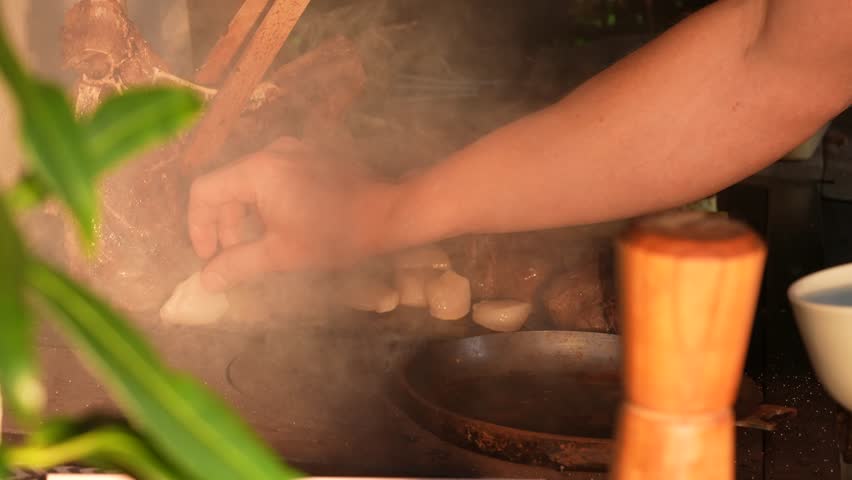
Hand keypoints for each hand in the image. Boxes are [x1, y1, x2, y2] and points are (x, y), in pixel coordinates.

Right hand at [187, 137, 395, 290]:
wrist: (389, 214)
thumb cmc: (337, 234)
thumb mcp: (281, 254)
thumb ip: (238, 265)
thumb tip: (206, 280)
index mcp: (258, 170)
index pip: (204, 191)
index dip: (198, 226)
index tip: (209, 256)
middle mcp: (272, 152)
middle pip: (227, 187)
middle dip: (226, 226)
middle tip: (234, 259)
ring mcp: (294, 151)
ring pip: (251, 184)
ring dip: (247, 218)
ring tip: (259, 249)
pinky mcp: (312, 158)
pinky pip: (274, 179)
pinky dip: (268, 205)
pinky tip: (282, 231)